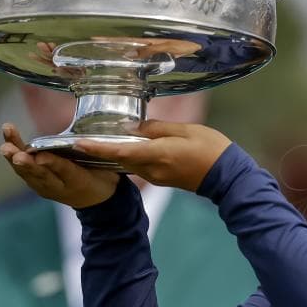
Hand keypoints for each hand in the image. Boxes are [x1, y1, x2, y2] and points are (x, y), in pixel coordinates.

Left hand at [0, 123, 118, 207]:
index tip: (41, 156)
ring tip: (5, 146)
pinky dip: (13, 157)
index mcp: (78, 182)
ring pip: (28, 172)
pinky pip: (23, 171)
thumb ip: (95, 157)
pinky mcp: (35, 184)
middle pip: (41, 174)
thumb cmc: (100, 178)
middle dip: (28, 164)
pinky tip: (6, 142)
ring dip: (14, 158)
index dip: (52, 163)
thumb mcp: (105, 170)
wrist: (94, 201)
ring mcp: (44, 187)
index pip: (65, 171)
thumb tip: (88, 141)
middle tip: (16, 156)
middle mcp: (58, 187)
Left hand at [73, 120, 231, 191]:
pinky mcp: (162, 179)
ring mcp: (157, 177)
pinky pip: (140, 166)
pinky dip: (130, 156)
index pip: (120, 151)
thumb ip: (157, 128)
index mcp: (158, 155)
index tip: (77, 143)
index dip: (97, 147)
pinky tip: (128, 146)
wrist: (228, 176)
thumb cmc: (212, 149)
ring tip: (101, 139)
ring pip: (129, 162)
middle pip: (120, 158)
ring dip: (115, 153)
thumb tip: (133, 127)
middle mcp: (153, 169)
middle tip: (82, 138)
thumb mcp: (186, 130)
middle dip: (101, 150)